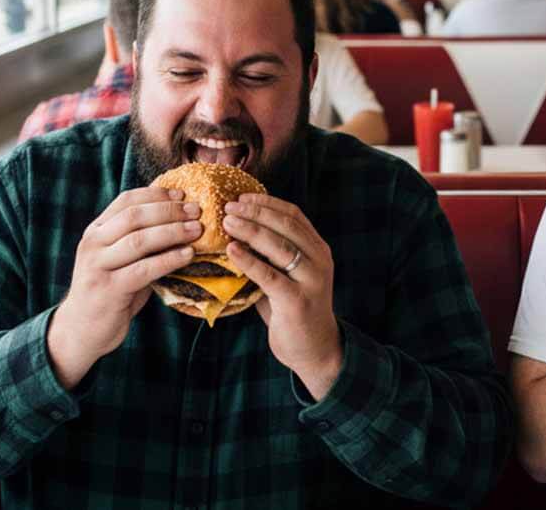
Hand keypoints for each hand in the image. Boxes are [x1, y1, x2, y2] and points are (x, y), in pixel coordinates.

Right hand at [48, 187, 199, 389]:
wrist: (81, 329)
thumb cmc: (110, 291)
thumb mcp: (119, 259)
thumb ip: (140, 241)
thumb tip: (182, 222)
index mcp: (96, 231)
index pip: (126, 200)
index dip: (156, 194)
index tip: (182, 194)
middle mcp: (93, 244)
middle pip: (134, 217)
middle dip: (169, 211)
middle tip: (196, 211)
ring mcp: (98, 266)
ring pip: (139, 240)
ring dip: (173, 232)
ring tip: (197, 230)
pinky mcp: (108, 289)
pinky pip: (143, 270)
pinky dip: (169, 260)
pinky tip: (188, 255)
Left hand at [223, 195, 340, 399]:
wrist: (314, 349)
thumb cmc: (293, 310)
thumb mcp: (286, 276)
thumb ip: (270, 256)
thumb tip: (233, 233)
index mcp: (318, 249)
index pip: (293, 215)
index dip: (267, 203)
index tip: (241, 196)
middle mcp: (319, 260)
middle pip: (286, 226)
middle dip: (255, 212)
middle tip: (228, 207)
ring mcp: (311, 280)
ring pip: (279, 247)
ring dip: (250, 231)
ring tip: (226, 222)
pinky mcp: (297, 301)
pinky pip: (270, 276)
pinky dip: (249, 261)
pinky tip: (231, 251)